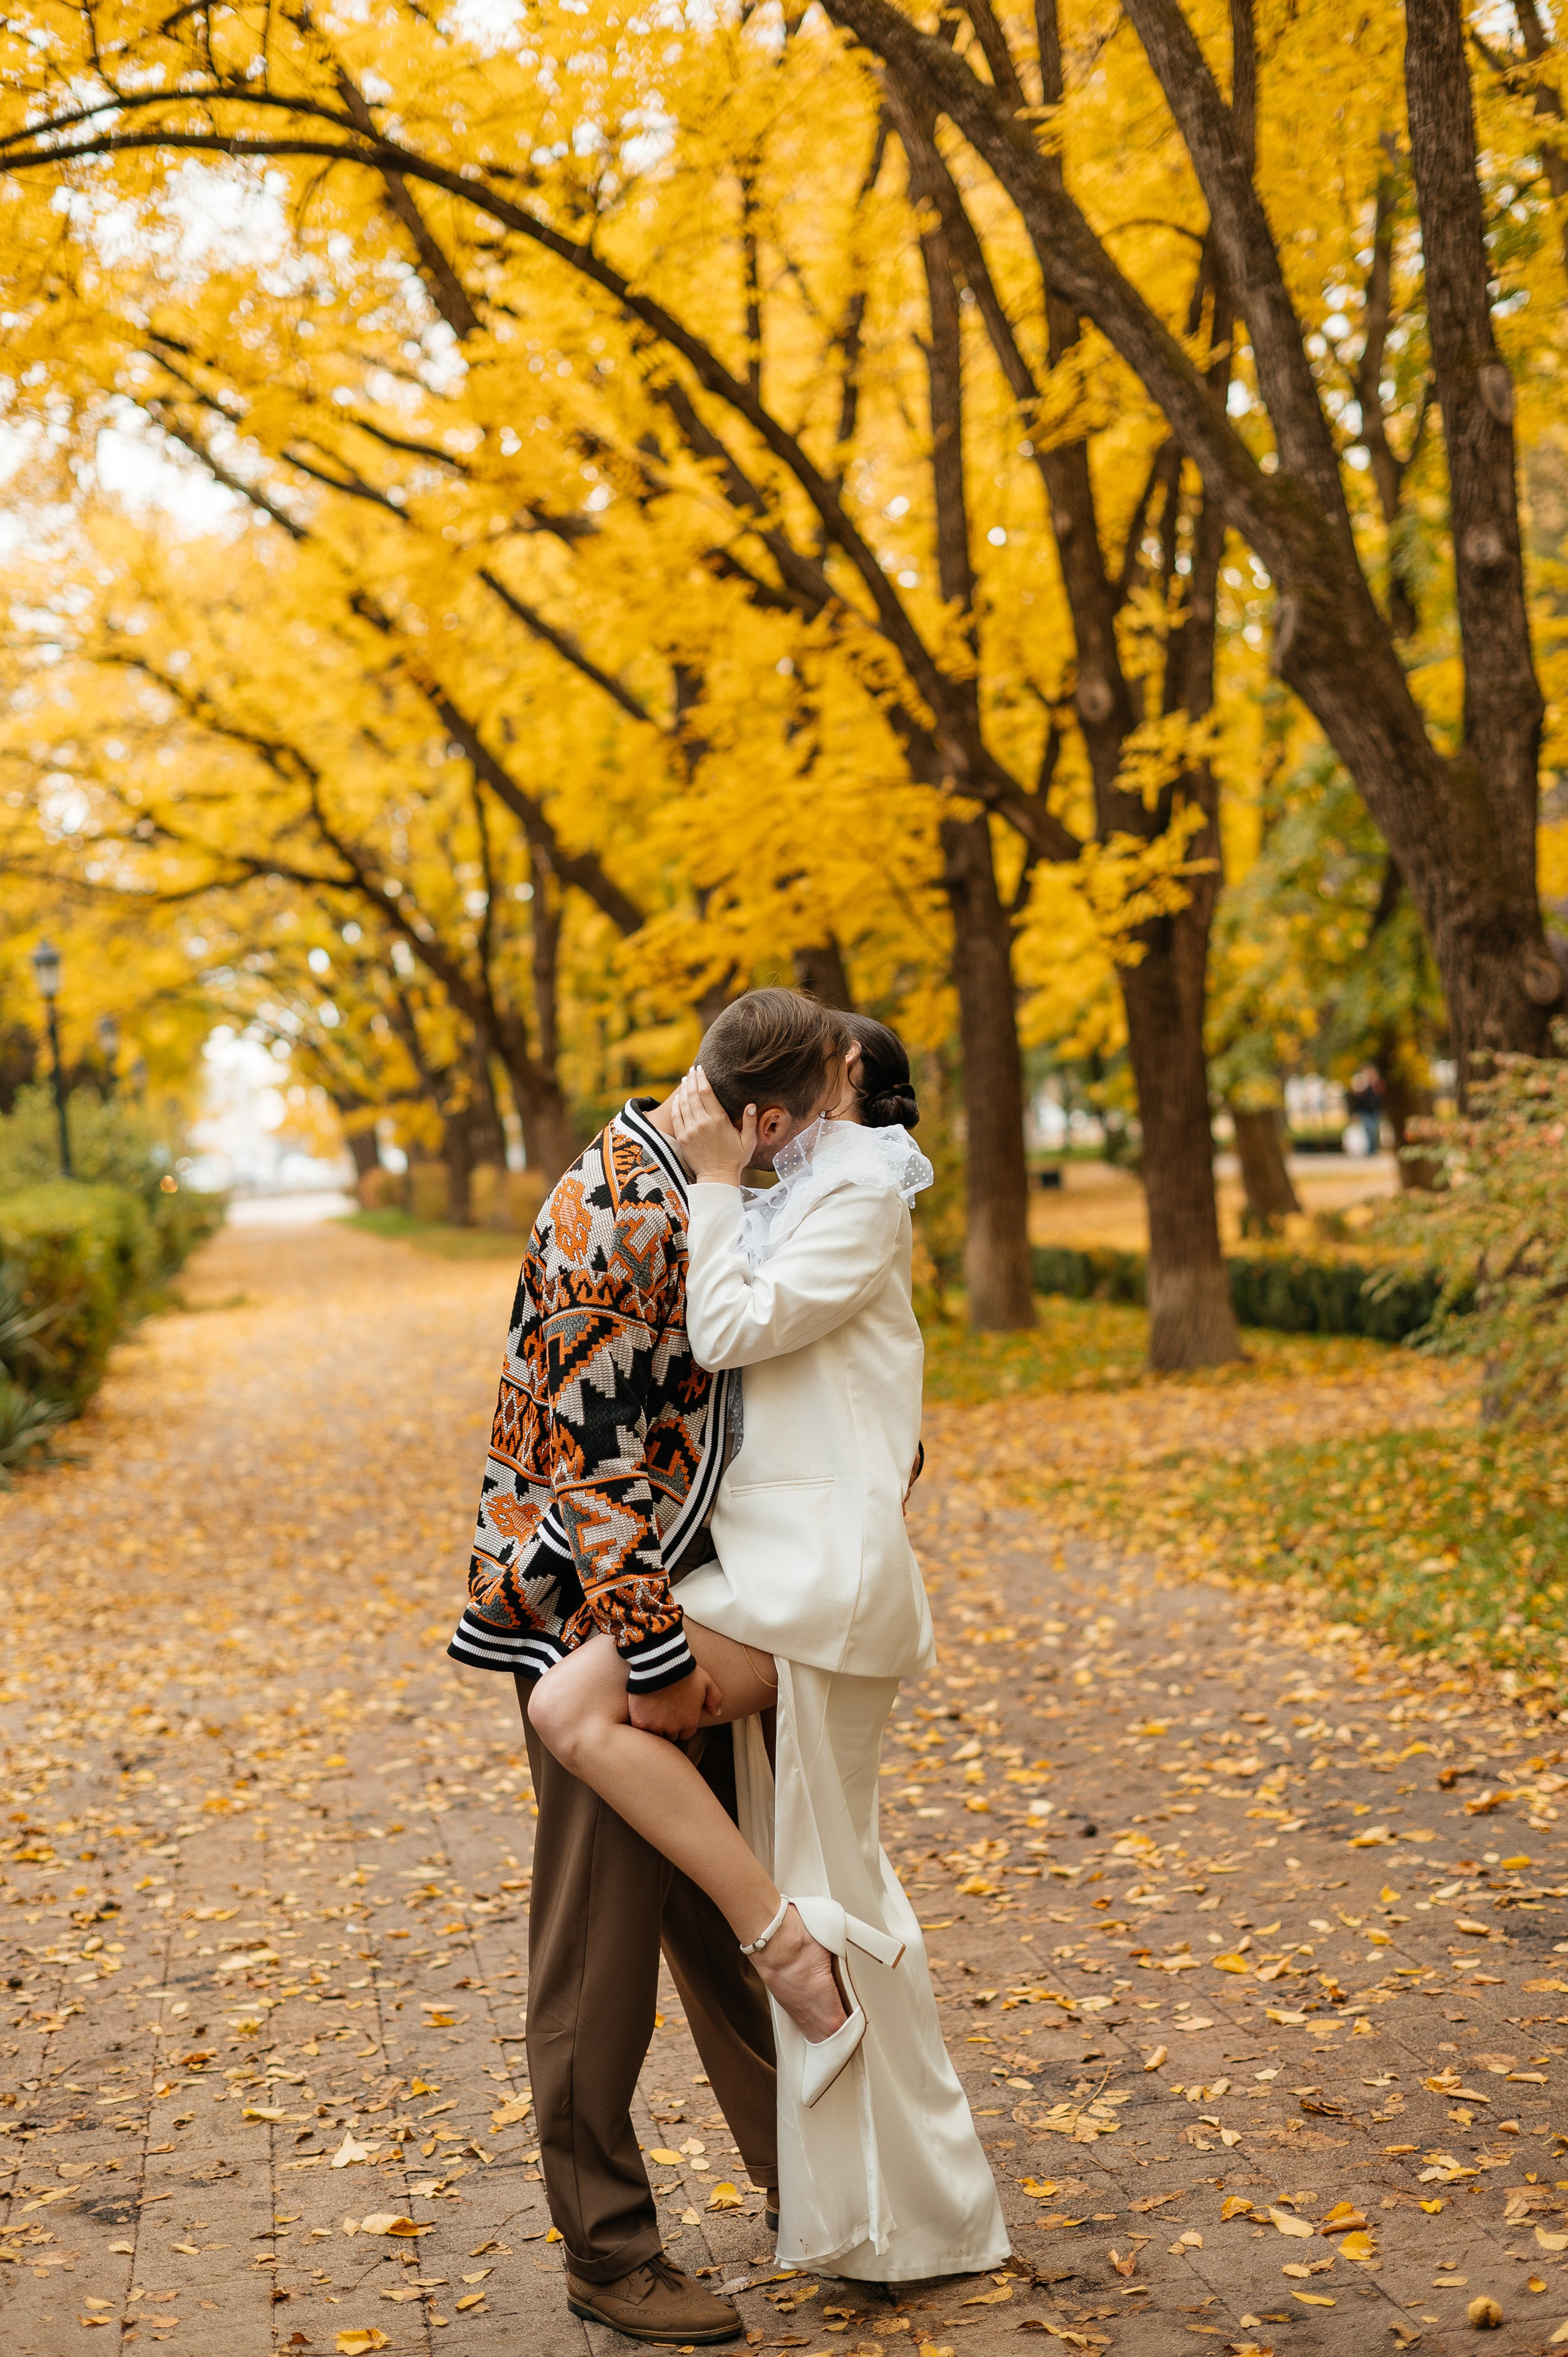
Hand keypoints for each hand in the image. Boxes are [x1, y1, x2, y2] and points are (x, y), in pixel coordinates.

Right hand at [628, 1661, 723, 1740]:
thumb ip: (714, 1699)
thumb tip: (717, 1713)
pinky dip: (640, 1722)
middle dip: (668, 1726)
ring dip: (653, 1726)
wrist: (661, 1663)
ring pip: (655, 1734)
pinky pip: (640, 1729)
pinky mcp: (640, 1721)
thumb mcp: (706, 1682)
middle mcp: (673, 1727)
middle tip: (663, 1712)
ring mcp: (655, 1725)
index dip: (681, 1725)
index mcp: (689, 1721)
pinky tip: (640, 1713)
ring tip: (650, 1713)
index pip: (685, 1734)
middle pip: (670, 1735)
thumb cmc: (684, 1671)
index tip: (676, 1715)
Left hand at [671, 1065, 757, 1184]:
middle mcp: (702, 1122)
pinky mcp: (682, 1138)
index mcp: (718, 1120)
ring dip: (683, 1089)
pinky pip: (676, 1116)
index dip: (702, 1078)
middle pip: (693, 1094)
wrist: (716, 1178)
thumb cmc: (735, 1159)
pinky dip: (676, 1104)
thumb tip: (751, 1104)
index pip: (707, 1092)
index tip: (701, 1069)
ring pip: (683, 1103)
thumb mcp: (749, 1141)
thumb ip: (751, 1122)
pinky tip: (678, 1097)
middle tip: (692, 1070)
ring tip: (685, 1079)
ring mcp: (690, 1130)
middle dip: (692, 1079)